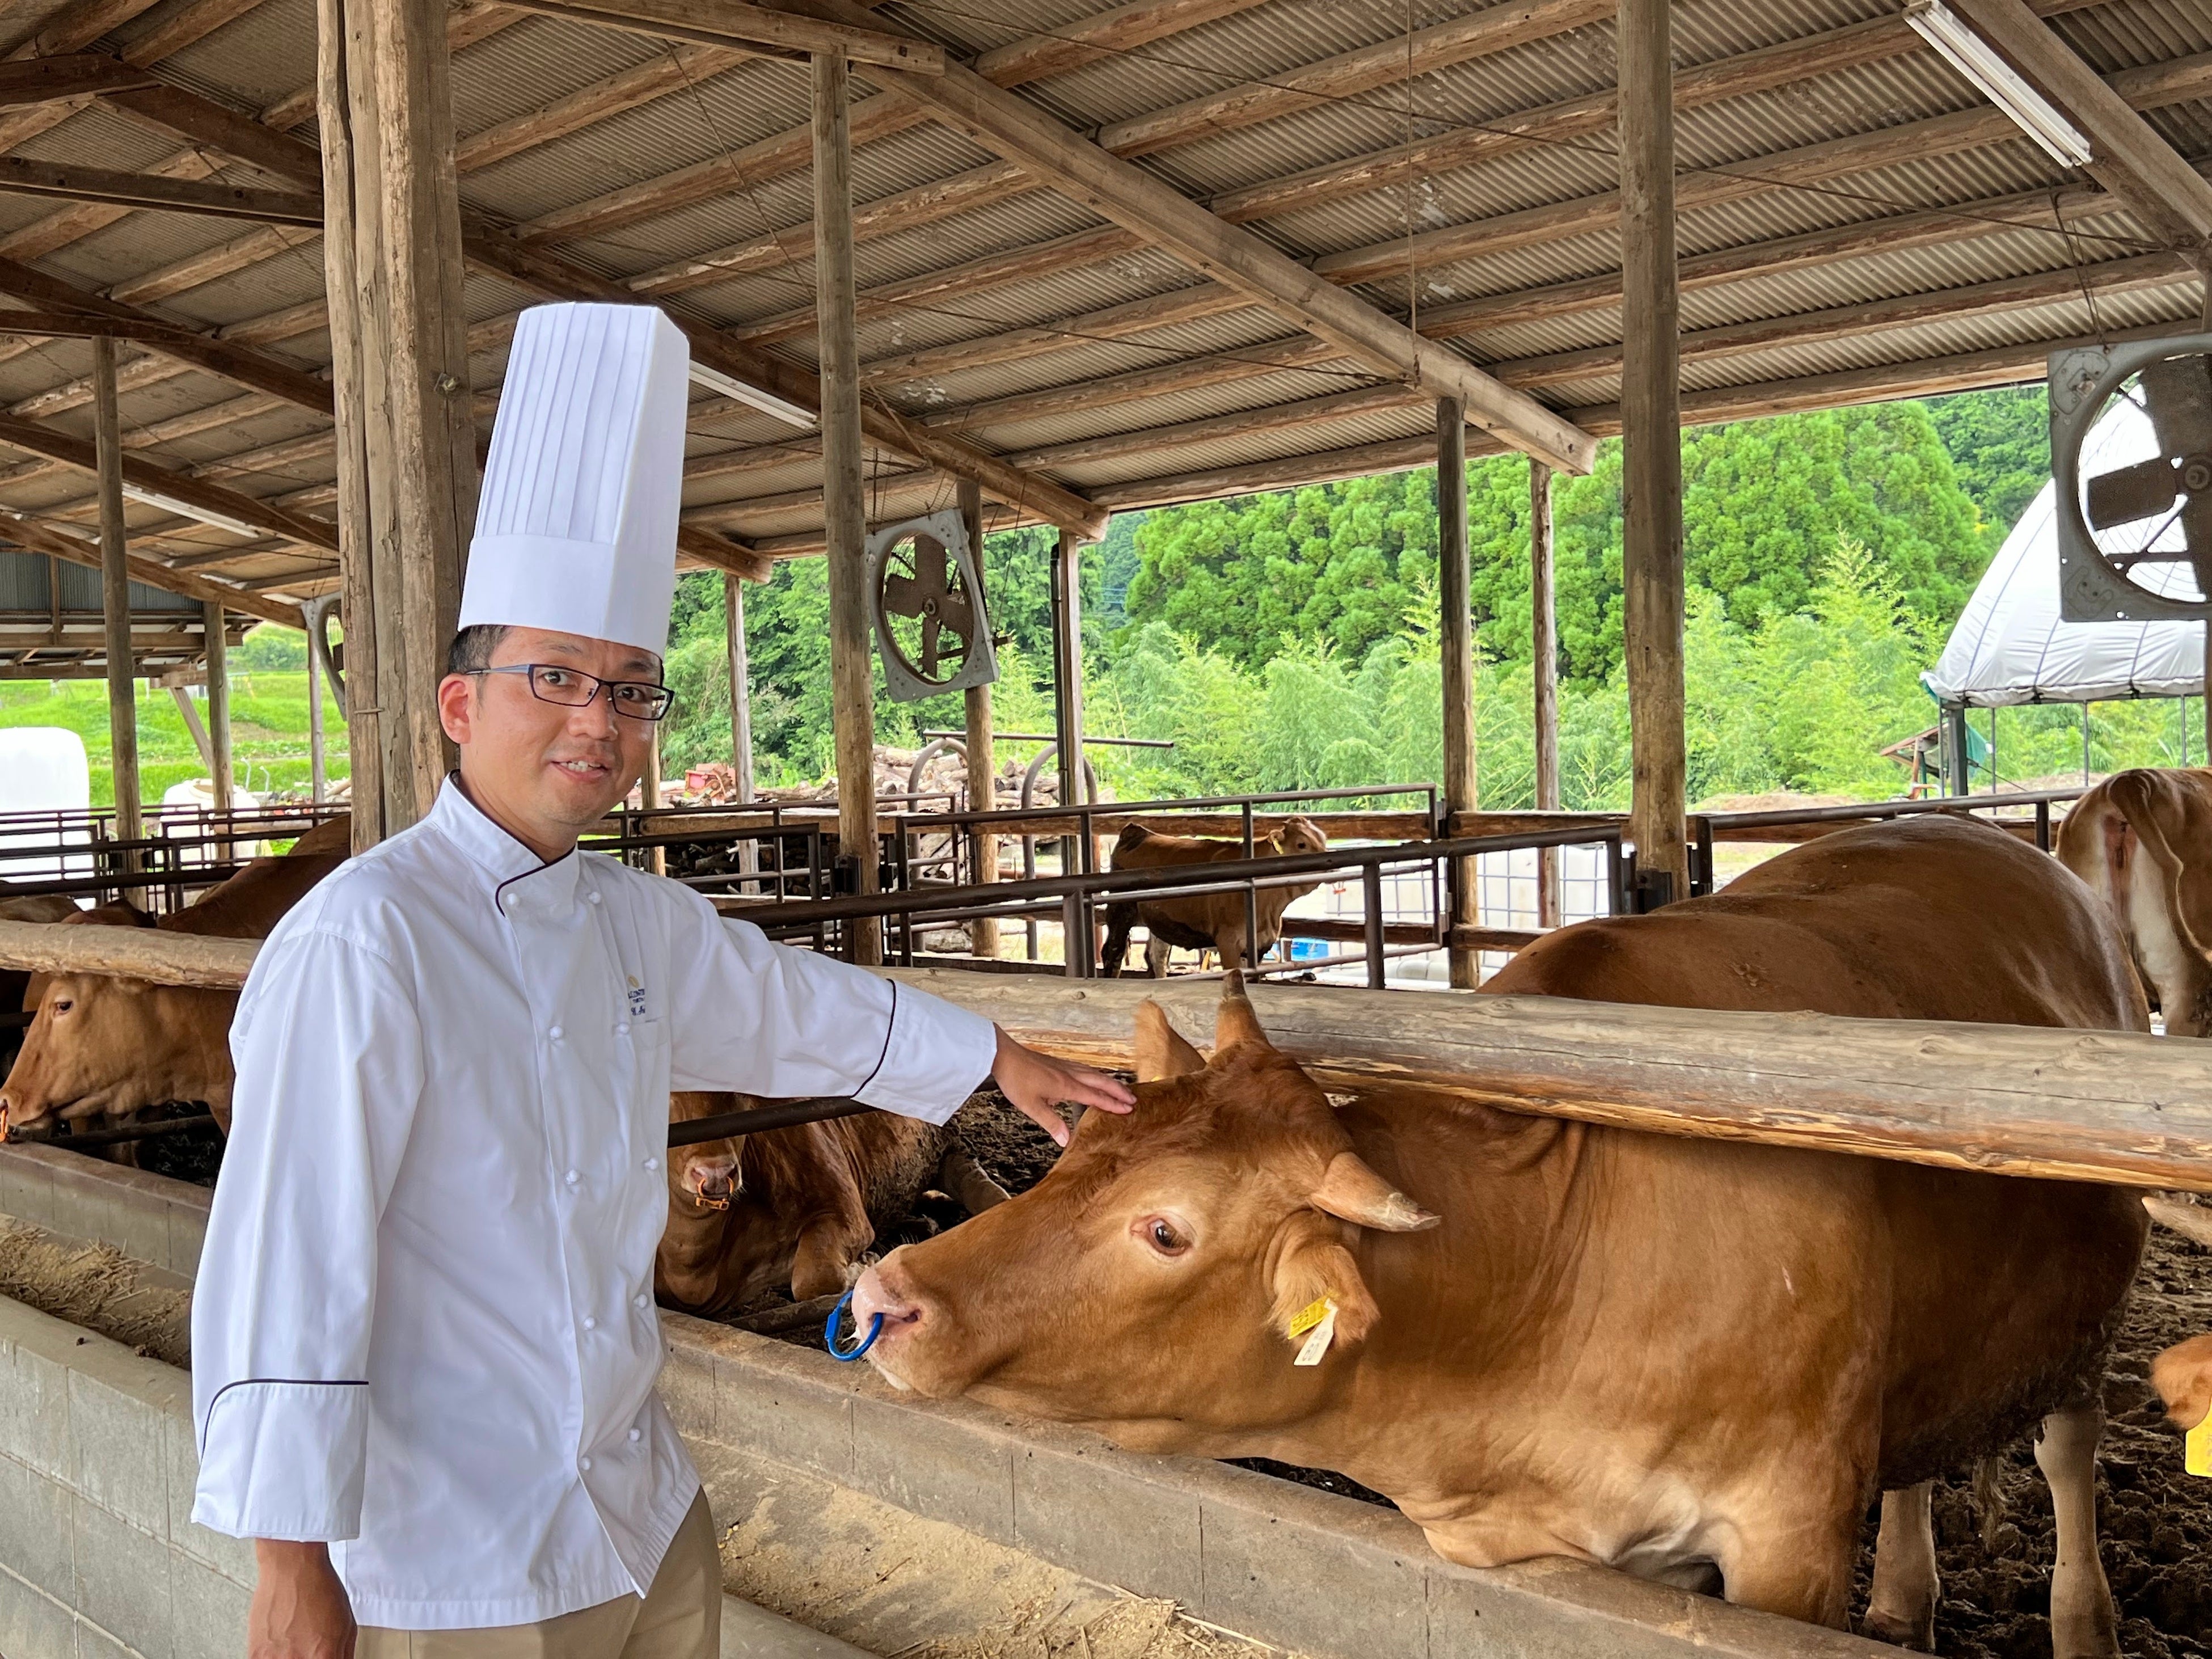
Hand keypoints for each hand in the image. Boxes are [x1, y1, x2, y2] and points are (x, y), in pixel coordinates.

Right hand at [250, 1541, 354, 1658]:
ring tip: (294, 1643)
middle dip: (310, 1658)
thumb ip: (344, 1654)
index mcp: (325, 1656)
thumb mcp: (347, 1624)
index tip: (324, 1657)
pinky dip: (274, 1656)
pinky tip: (280, 1647)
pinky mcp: (255, 1654)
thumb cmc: (319, 1589)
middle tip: (308, 1647)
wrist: (292, 1567)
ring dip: (291, 1656)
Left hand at [992, 1028, 1133, 1146]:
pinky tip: (1093, 1078)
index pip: (1096, 1096)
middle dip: (1118, 1091)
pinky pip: (1084, 1069)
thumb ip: (1051, 1123)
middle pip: (1101, 1082)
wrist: (1004, 1056)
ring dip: (1109, 1082)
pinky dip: (1096, 1075)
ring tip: (1120, 1089)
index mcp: (1067, 1086)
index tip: (1128, 1109)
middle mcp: (1070, 1074)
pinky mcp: (1058, 1064)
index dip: (1112, 1104)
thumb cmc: (1016, 1080)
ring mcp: (1065, 1067)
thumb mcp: (1032, 1106)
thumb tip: (1066, 1141)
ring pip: (1094, 1073)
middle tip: (1133, 1099)